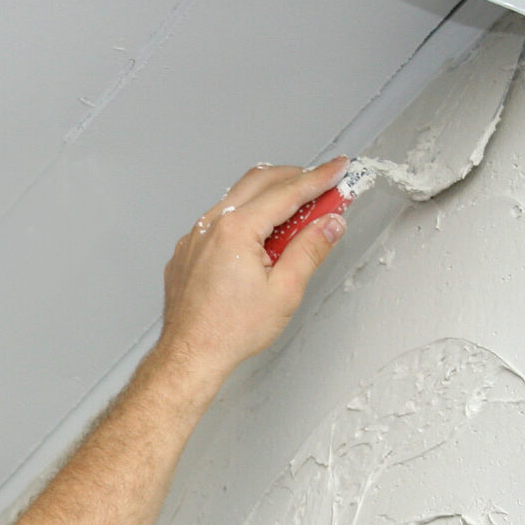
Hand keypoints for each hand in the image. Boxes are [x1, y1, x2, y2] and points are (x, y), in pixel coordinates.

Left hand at [157, 158, 347, 375]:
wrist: (190, 355)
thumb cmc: (229, 331)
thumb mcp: (284, 291)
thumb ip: (310, 250)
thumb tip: (329, 225)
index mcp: (237, 230)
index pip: (287, 192)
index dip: (319, 178)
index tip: (338, 169)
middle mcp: (211, 225)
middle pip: (260, 181)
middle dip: (295, 178)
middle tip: (322, 188)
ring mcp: (195, 236)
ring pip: (236, 198)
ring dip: (268, 198)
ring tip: (294, 217)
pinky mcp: (187, 250)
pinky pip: (218, 220)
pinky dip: (243, 218)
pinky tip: (258, 239)